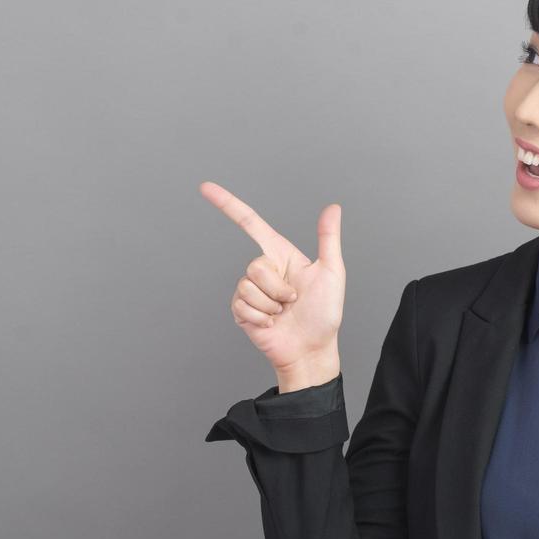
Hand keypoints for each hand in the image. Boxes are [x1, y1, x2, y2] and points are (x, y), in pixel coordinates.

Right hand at [199, 181, 343, 375]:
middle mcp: (264, 270)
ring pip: (248, 286)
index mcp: (281, 255)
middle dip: (277, 288)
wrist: (311, 350)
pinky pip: (242, 305)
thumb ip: (328, 238)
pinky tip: (272, 325)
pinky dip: (261, 317)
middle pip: (254, 265)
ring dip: (270, 305)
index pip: (250, 223)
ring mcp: (251, 291)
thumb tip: (333, 207)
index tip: (205, 188)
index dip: (227, 204)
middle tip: (293, 301)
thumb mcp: (331, 273)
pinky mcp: (242, 311)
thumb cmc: (325, 314)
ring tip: (283, 314)